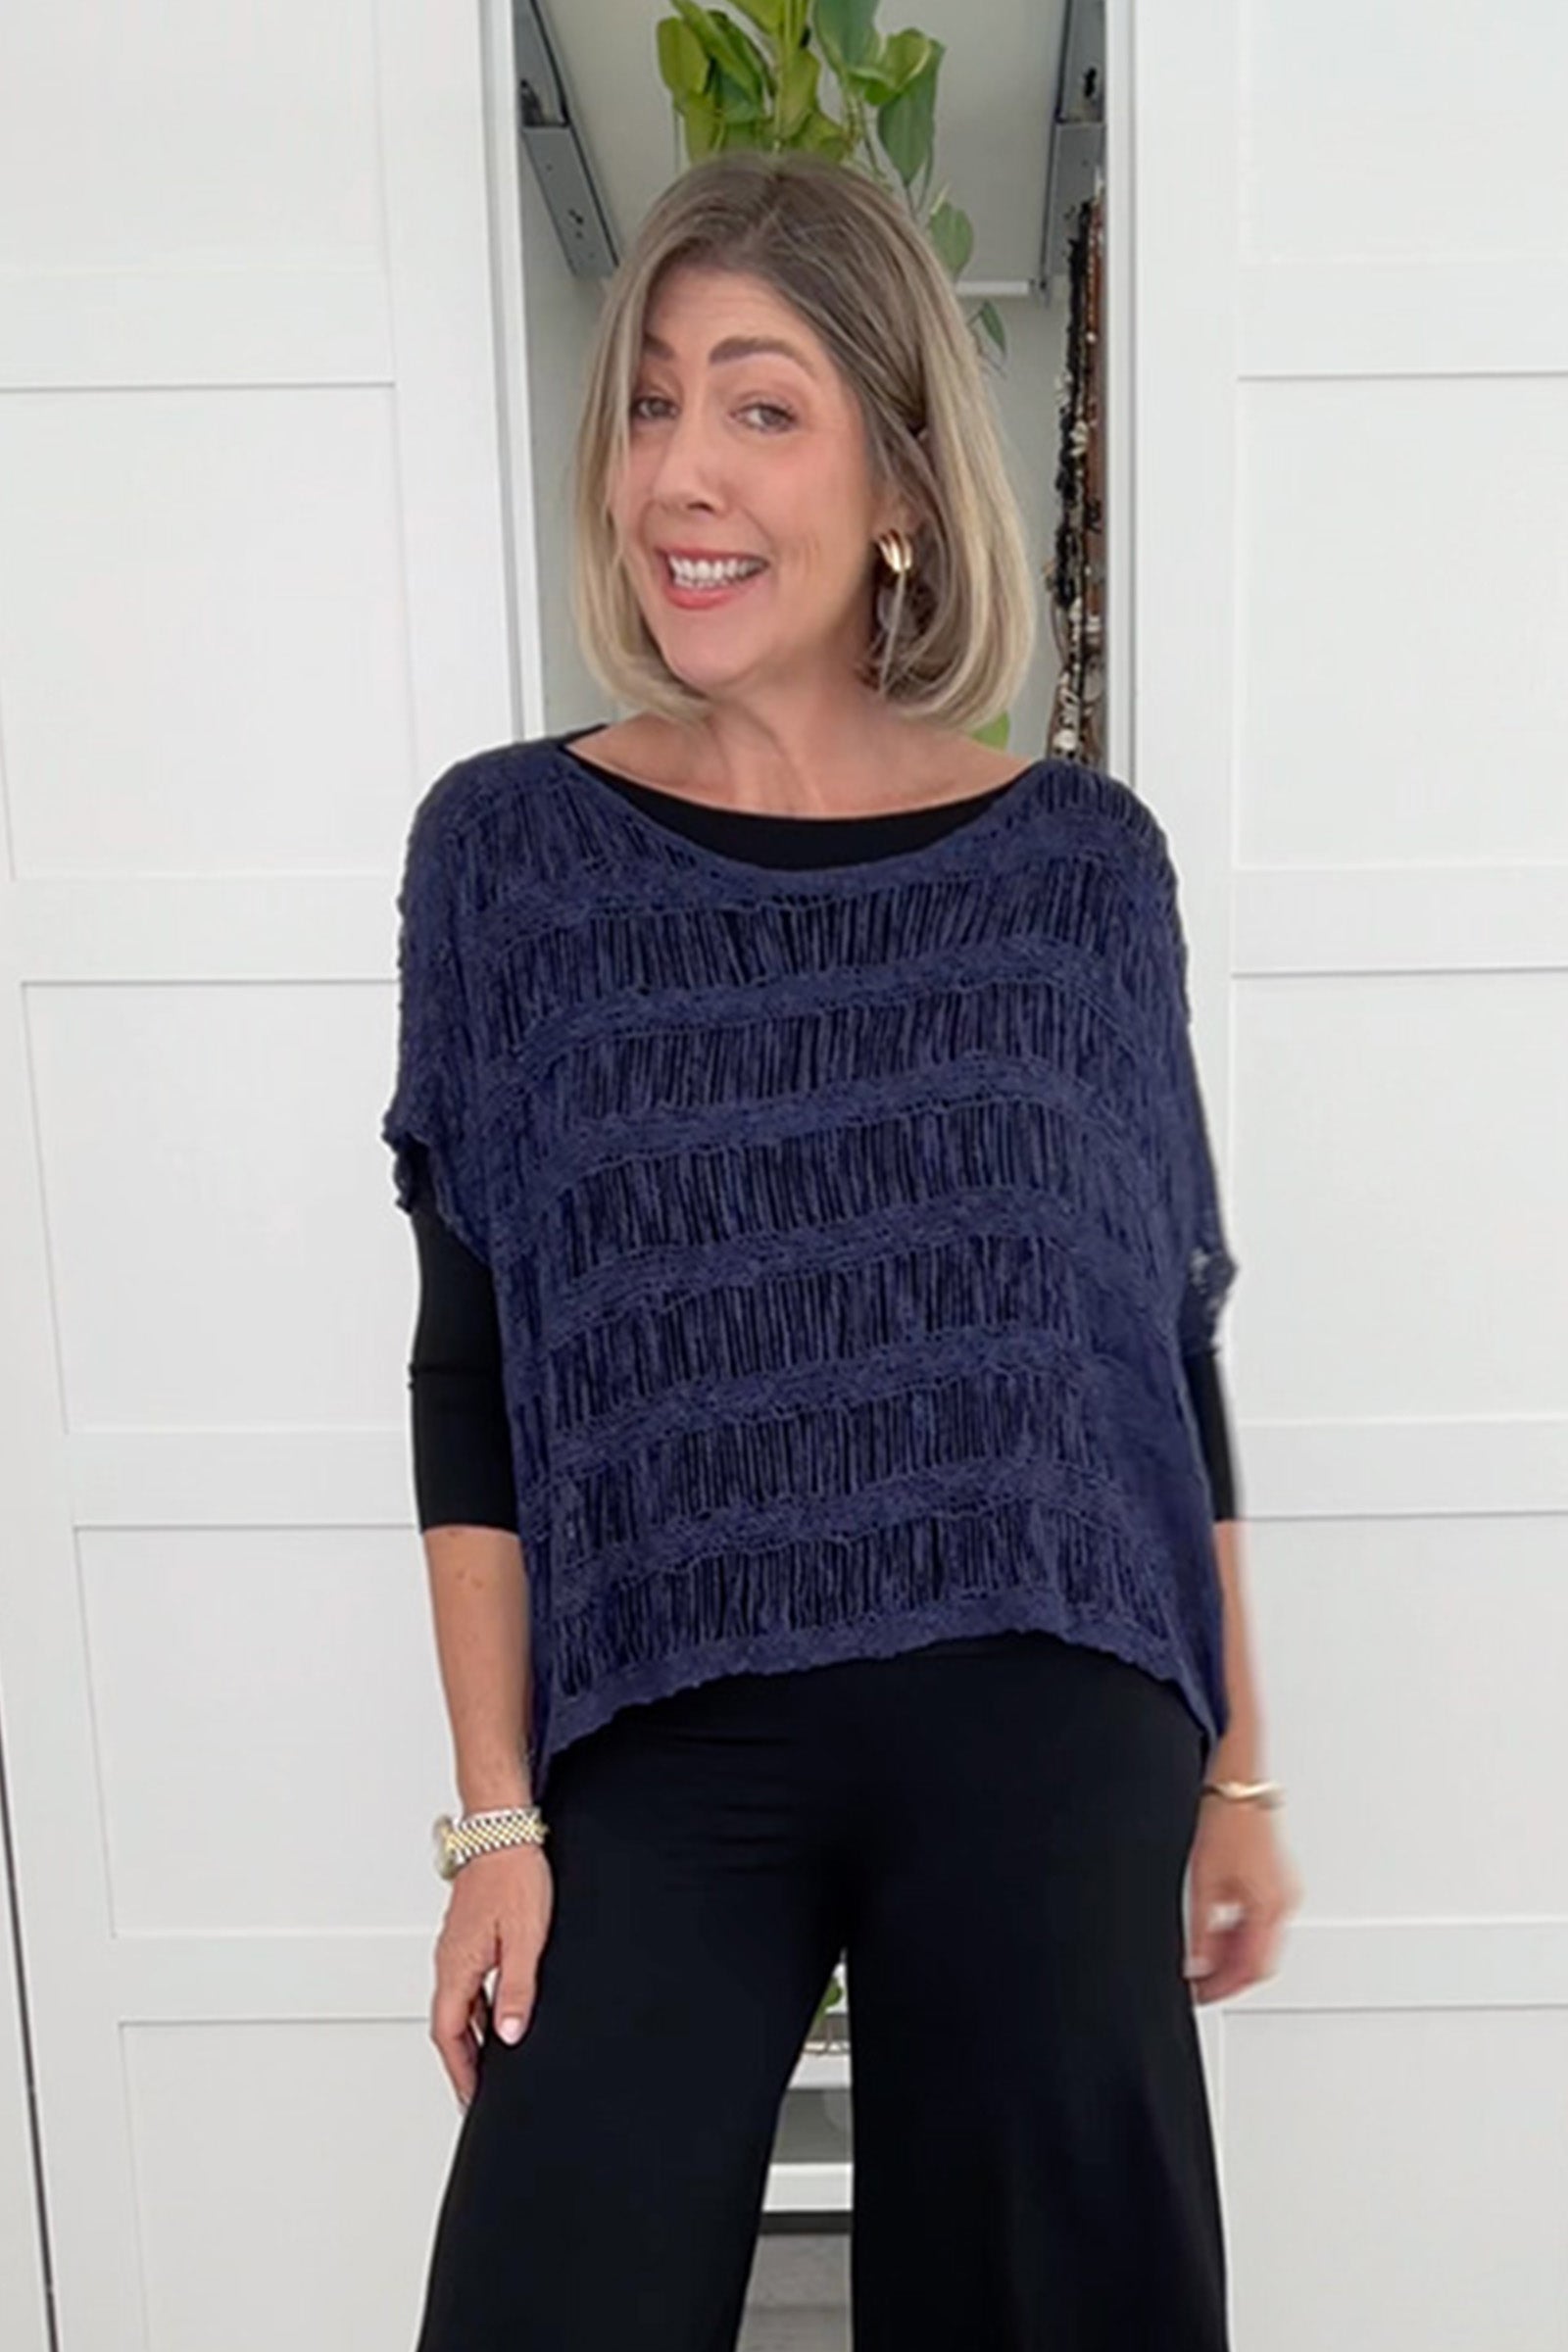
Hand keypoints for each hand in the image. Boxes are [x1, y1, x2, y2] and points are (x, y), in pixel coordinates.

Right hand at [430, 1844, 553, 2107]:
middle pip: (449, 2024)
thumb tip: (509, 2036)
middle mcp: (449, 1958)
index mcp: (456, 1966)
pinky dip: (478, 2005)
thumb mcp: (525, 1939)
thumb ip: (516, 1991)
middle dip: (463, 2060)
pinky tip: (498, 2007)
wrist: (503, 1829)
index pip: (449, 2035)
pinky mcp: (470, 1932)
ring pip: (458, 2002)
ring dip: (470, 2034)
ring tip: (491, 2060)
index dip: (460, 2071)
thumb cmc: (513, 1874)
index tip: (471, 2099)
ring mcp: (457, 1945)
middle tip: (478, 2089)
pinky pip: (468, 1981)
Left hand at [1183, 1797, 1302, 2004]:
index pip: (1253, 1969)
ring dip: (1235, 1955)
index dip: (1224, 1988)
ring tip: (1203, 1957)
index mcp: (1269, 1907)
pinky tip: (1218, 1930)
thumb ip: (1201, 1929)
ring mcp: (1284, 1891)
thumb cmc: (1226, 1821)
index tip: (1201, 1995)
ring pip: (1263, 1942)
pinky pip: (1264, 1921)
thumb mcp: (1203, 1881)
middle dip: (1230, 1975)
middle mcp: (1283, 1902)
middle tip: (1200, 1982)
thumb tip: (1196, 1964)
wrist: (1240, 1786)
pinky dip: (1242, 1933)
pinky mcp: (1277, 1881)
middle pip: (1261, 1959)